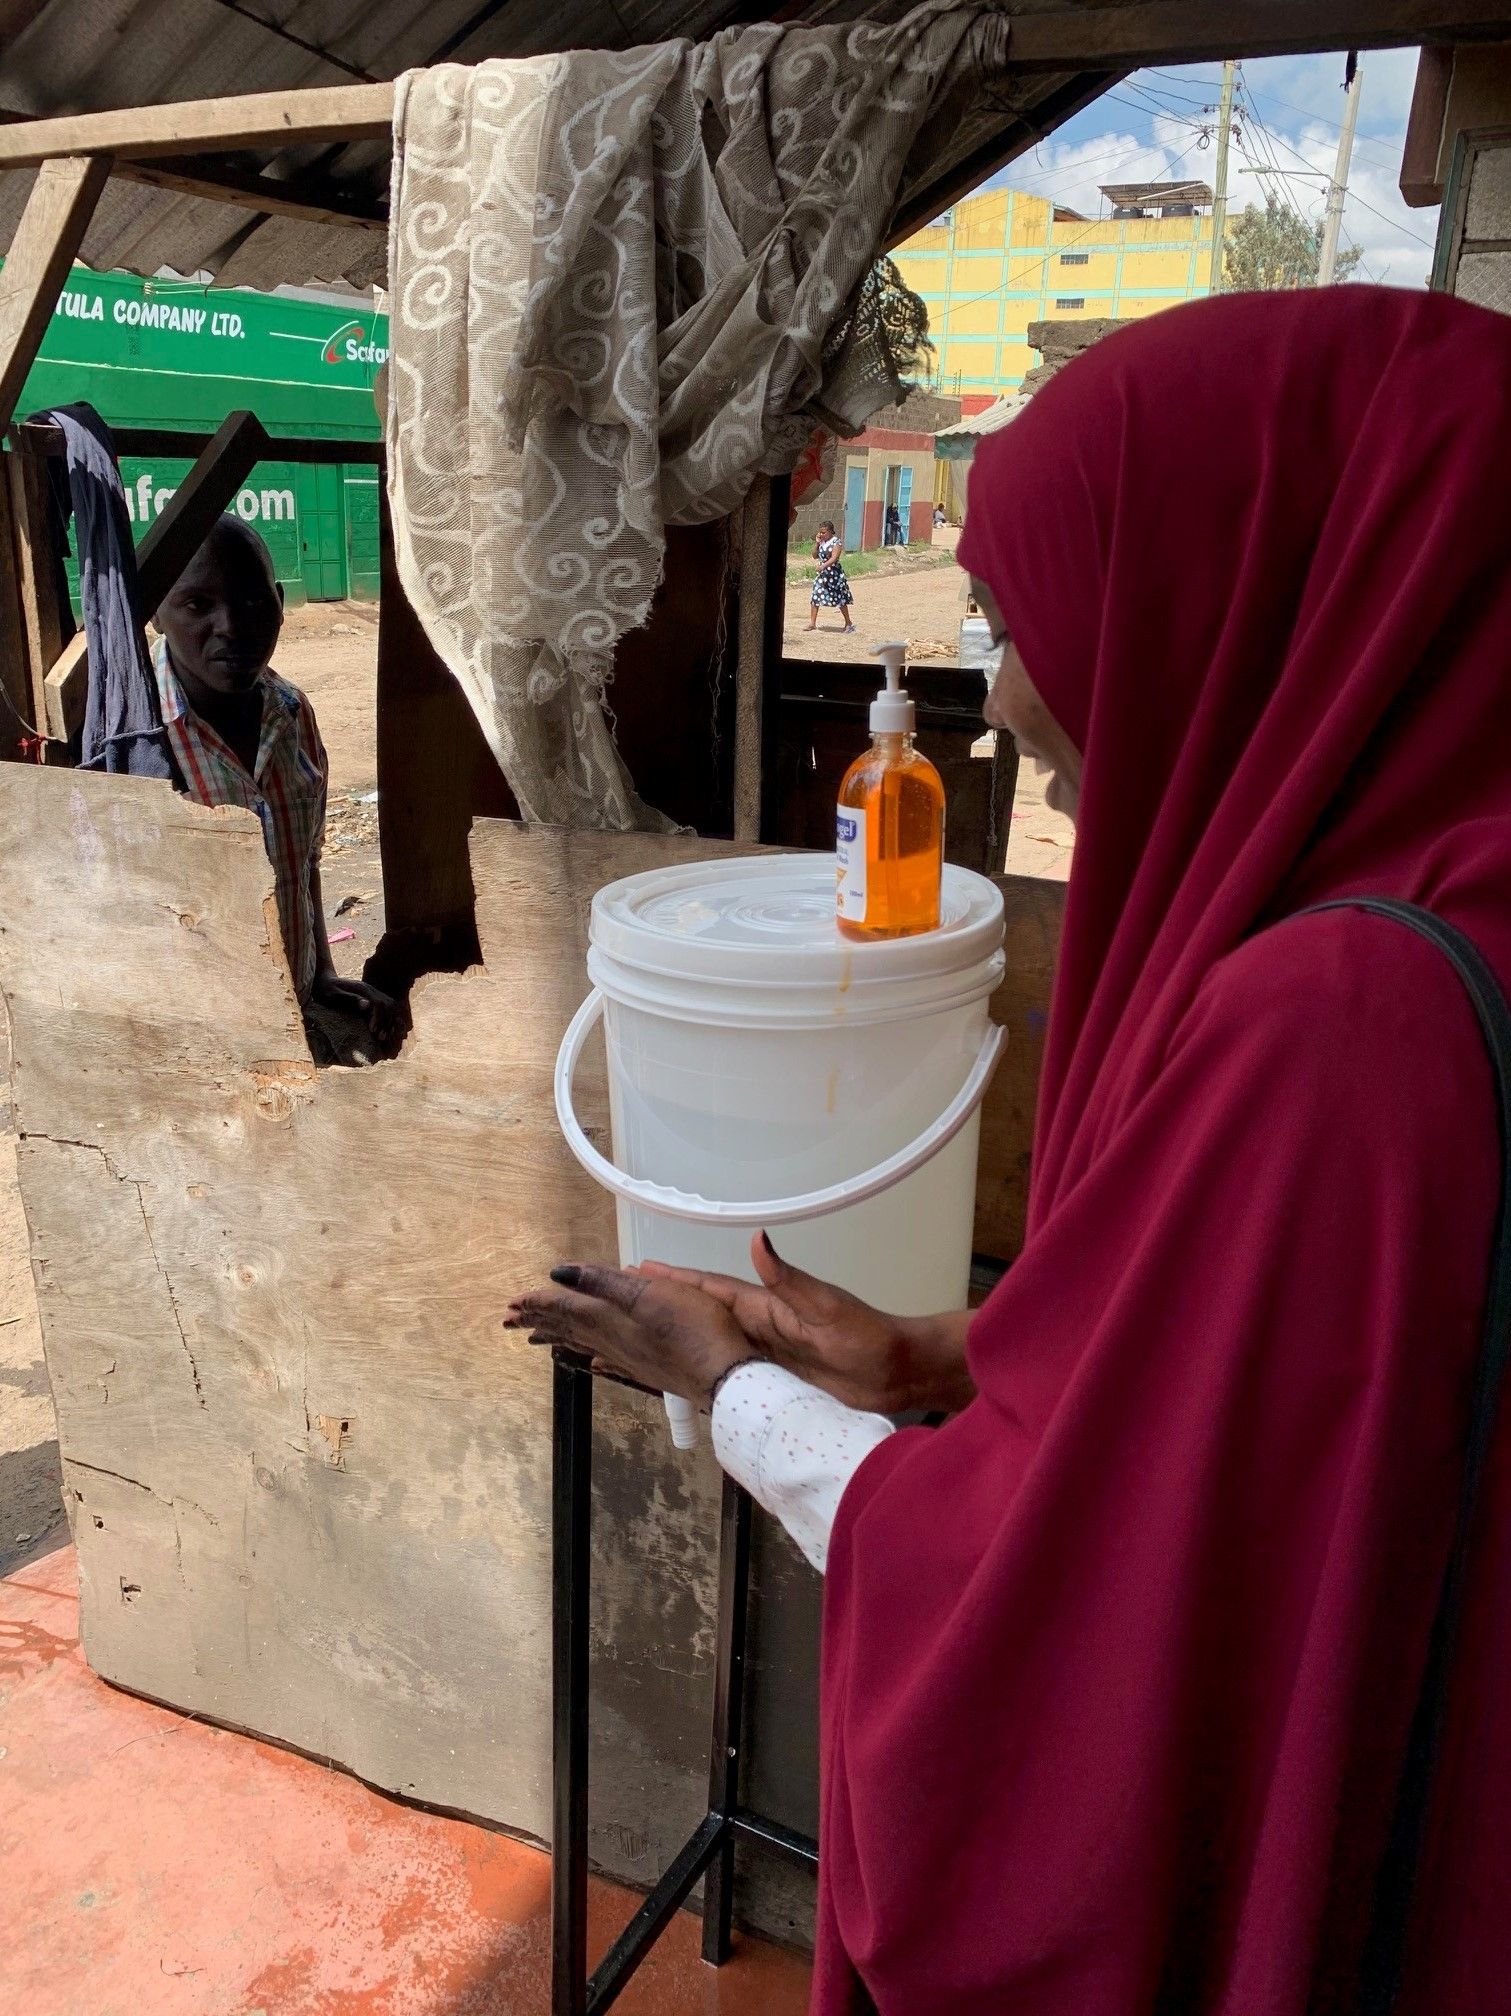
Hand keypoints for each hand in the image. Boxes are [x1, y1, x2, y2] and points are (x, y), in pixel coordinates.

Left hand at [311, 967, 396, 1041]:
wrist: (325, 982)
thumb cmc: (326, 990)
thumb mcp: (334, 995)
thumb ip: (350, 999)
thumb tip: (366, 1005)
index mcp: (363, 989)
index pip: (379, 1003)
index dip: (379, 1018)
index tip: (373, 1031)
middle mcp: (371, 990)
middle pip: (389, 1005)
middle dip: (387, 1022)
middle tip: (381, 1038)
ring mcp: (373, 994)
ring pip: (392, 1007)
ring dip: (390, 1022)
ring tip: (384, 1037)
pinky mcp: (373, 999)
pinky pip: (388, 1009)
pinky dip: (390, 1020)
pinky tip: (387, 1031)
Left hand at [504, 1265, 756, 1404]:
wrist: (723, 1376)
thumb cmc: (692, 1329)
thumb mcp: (648, 1294)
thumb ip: (603, 1282)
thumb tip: (559, 1274)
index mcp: (609, 1318)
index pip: (564, 1307)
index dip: (538, 1301)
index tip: (511, 1302)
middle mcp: (612, 1340)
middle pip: (567, 1326)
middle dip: (539, 1319)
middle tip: (509, 1320)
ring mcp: (628, 1356)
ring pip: (582, 1341)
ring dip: (557, 1335)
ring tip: (536, 1336)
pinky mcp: (645, 1366)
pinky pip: (603, 1355)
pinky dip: (589, 1350)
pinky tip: (590, 1358)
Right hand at [639, 1233, 974, 1414]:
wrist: (897, 1373)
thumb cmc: (869, 1336)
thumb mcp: (826, 1306)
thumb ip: (789, 1279)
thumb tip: (757, 1240)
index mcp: (768, 1307)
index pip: (713, 1289)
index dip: (678, 1279)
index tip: (642, 1269)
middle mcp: (763, 1328)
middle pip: (706, 1316)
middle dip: (670, 1304)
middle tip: (631, 1298)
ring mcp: (769, 1355)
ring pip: (716, 1345)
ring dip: (686, 1337)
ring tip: (649, 1335)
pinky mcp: (777, 1381)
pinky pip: (735, 1373)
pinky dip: (711, 1369)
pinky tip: (693, 1374)